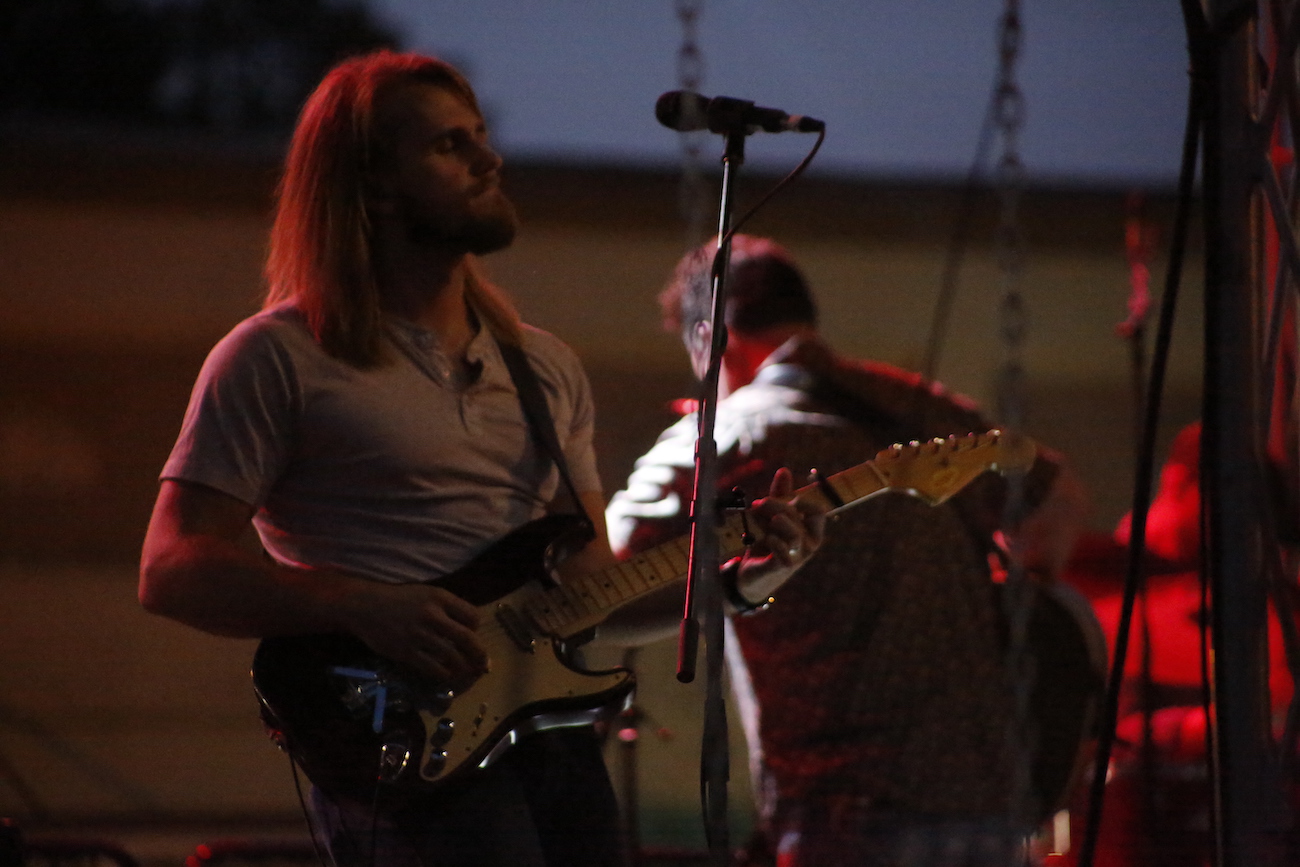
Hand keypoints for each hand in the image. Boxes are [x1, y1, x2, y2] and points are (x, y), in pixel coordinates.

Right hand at [343, 582, 488, 690]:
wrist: (366, 606)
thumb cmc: (399, 599)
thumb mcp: (426, 593)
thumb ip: (447, 607)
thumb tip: (468, 628)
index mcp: (440, 598)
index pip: (472, 616)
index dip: (477, 629)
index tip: (474, 636)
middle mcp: (433, 615)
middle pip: (467, 639)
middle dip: (479, 654)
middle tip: (484, 664)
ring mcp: (419, 635)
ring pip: (452, 657)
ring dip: (463, 668)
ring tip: (467, 673)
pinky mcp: (407, 652)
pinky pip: (433, 668)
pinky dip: (444, 674)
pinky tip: (446, 675)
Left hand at [736, 467, 825, 587]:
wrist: (754, 574)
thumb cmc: (769, 543)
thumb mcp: (773, 517)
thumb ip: (780, 496)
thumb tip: (784, 470)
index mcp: (811, 531)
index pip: (818, 512)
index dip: (801, 501)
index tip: (784, 499)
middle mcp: (809, 545)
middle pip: (797, 517)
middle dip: (775, 506)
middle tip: (757, 503)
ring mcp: (797, 558)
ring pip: (793, 535)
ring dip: (772, 521)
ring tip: (756, 516)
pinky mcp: (781, 568)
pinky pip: (784, 554)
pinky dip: (775, 543)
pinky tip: (766, 538)